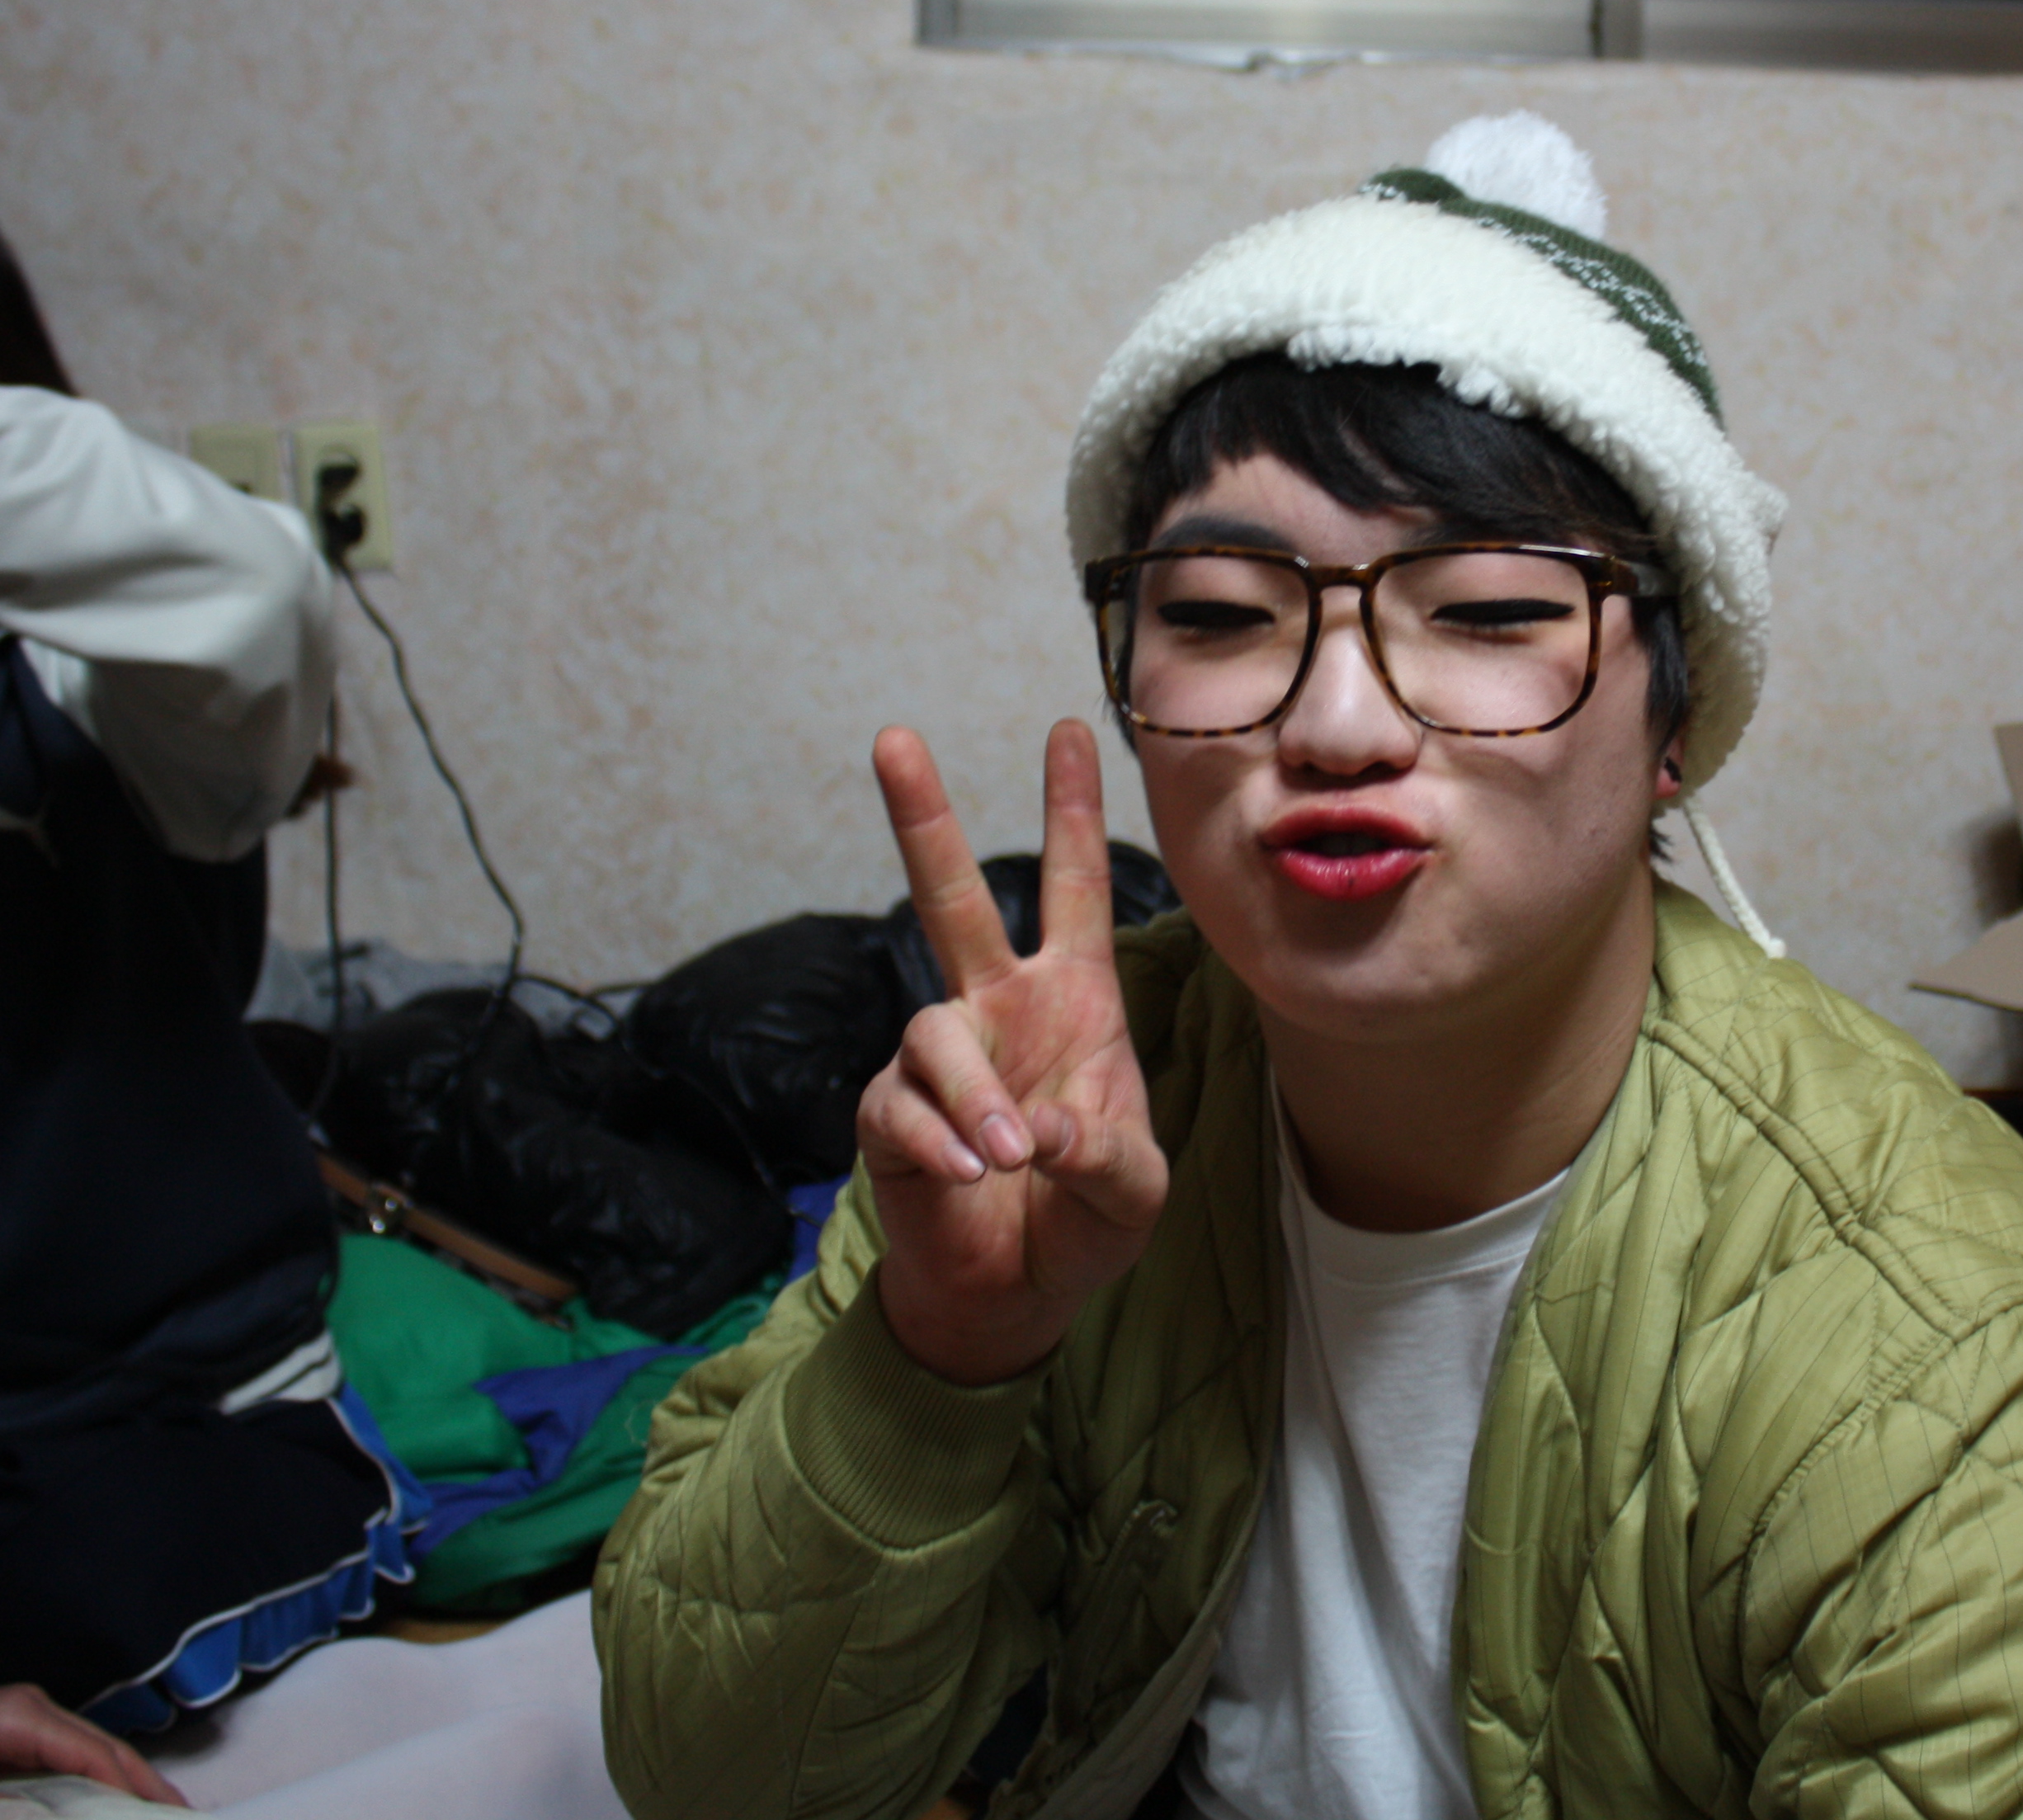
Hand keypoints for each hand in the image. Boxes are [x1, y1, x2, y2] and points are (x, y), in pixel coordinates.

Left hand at [0, 1684, 184, 1803]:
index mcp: (19, 1714)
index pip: (95, 1753)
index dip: (132, 1787)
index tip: (166, 1814)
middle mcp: (27, 1711)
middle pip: (102, 1749)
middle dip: (142, 1783)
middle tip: (182, 1815)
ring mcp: (17, 1722)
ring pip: (85, 1755)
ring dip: (119, 1784)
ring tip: (154, 1810)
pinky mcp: (3, 1739)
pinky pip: (61, 1763)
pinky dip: (89, 1784)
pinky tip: (103, 1804)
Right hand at [857, 721, 1168, 1386]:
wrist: (1015, 1295)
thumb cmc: (1084, 1220)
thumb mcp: (1132, 1188)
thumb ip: (1106, 1152)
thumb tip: (1036, 1125)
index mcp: (1074, 1002)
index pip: (1074, 888)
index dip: (1071, 810)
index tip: (1072, 728)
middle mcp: (999, 1009)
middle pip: (951, 897)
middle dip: (923, 818)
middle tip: (892, 738)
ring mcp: (941, 1058)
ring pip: (934, 1030)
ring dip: (974, 1097)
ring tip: (1007, 1157)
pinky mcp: (890, 1113)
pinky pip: (901, 1106)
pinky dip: (939, 1144)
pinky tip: (968, 1177)